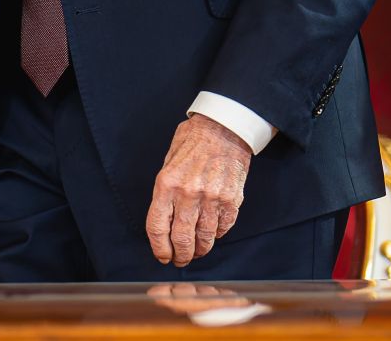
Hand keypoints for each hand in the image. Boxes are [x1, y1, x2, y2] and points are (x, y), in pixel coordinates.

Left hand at [145, 113, 250, 266]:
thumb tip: (164, 218)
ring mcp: (212, 199)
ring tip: (195, 252)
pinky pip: (223, 228)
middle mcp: (188, 194)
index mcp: (166, 184)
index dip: (159, 247)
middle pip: (182, 239)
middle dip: (180, 256)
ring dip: (199, 250)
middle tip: (179, 261)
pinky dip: (216, 235)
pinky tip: (211, 235)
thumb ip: (166, 189)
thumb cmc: (192, 141)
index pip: (158, 226)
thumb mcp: (168, 160)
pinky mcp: (232, 201)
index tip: (162, 256)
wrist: (224, 128)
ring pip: (204, 238)